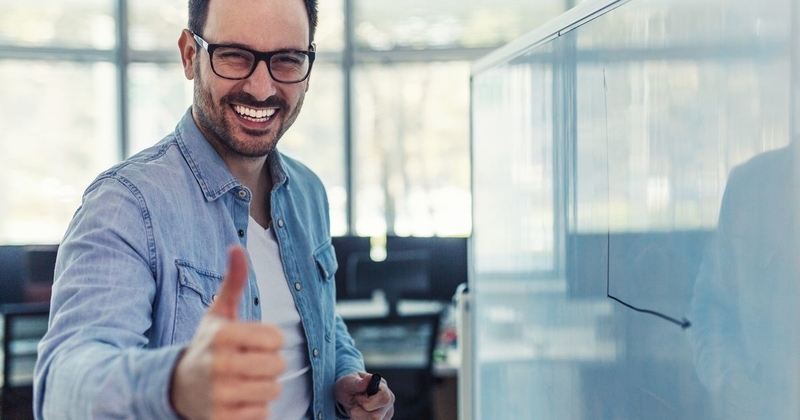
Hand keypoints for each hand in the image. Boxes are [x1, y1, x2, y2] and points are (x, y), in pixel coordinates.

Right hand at [170, 246, 284, 419]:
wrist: (176, 387)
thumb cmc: (208, 345)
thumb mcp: (218, 314)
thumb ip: (233, 282)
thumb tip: (237, 247)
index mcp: (222, 336)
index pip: (276, 339)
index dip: (270, 342)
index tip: (253, 343)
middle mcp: (219, 365)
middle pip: (278, 366)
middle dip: (268, 365)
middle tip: (248, 364)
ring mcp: (219, 395)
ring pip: (272, 391)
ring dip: (263, 388)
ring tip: (243, 382)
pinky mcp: (222, 419)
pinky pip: (262, 415)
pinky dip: (255, 410)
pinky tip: (237, 401)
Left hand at [334, 372, 394, 418]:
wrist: (348, 394)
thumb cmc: (349, 385)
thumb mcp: (348, 381)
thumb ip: (358, 382)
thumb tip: (369, 378)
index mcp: (383, 387)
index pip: (385, 398)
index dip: (369, 401)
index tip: (358, 398)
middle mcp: (388, 401)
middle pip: (377, 416)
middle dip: (360, 413)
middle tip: (355, 405)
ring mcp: (386, 413)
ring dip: (359, 418)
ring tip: (355, 409)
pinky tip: (358, 415)